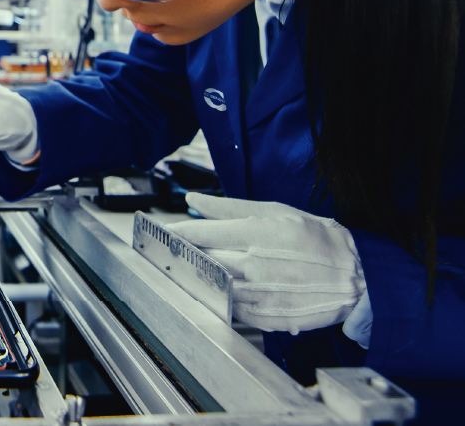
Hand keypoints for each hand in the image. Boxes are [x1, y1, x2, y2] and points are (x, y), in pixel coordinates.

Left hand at [178, 193, 364, 333]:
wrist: (354, 276)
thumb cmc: (314, 238)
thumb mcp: (273, 210)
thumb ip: (228, 207)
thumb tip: (194, 201)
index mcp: (255, 234)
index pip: (201, 234)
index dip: (177, 233)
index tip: (163, 232)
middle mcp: (255, 266)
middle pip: (203, 260)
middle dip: (186, 253)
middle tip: (175, 249)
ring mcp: (261, 295)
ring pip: (214, 286)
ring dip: (201, 277)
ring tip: (199, 267)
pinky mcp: (268, 318)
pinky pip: (232, 308)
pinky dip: (223, 297)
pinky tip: (226, 287)